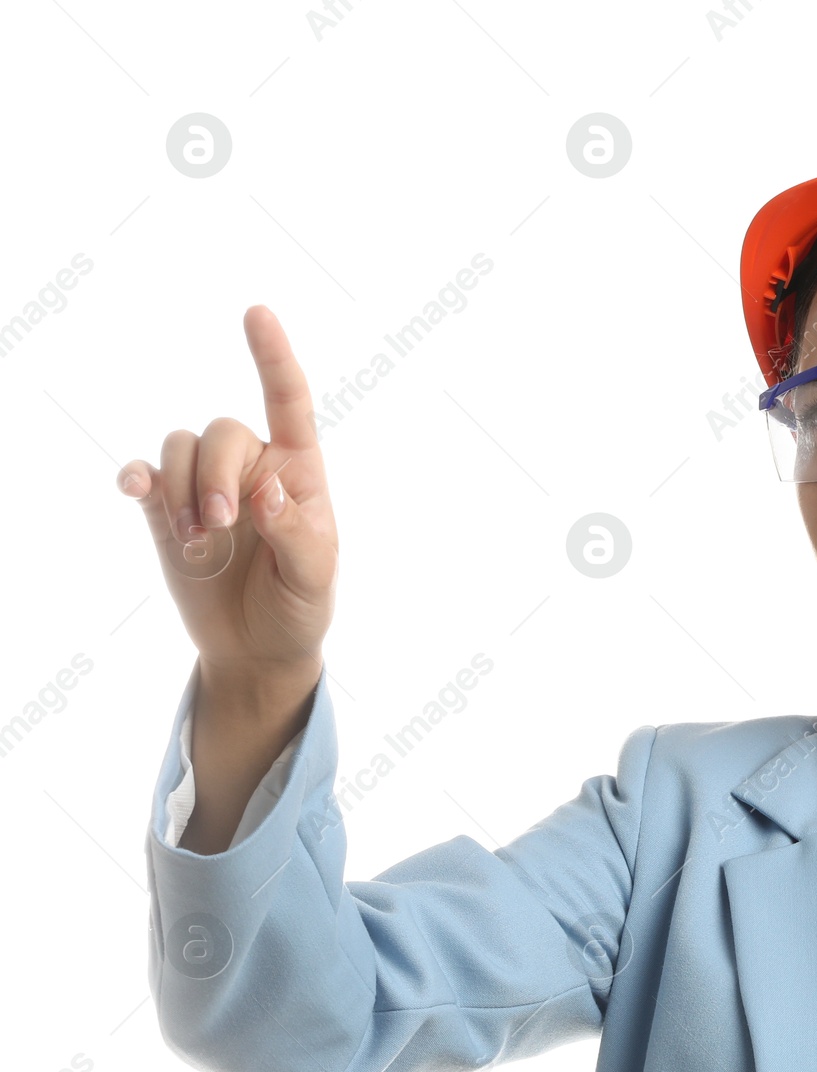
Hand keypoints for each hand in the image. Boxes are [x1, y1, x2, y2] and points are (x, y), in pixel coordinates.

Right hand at [120, 305, 336, 687]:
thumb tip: (265, 489)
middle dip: (216, 474)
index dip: (274, 357)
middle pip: (223, 431)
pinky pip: (145, 474)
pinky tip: (136, 491)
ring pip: (181, 448)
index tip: (256, 313)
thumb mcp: (314, 577)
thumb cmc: (299, 606)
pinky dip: (138, 477)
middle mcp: (251, 467)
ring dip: (182, 487)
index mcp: (298, 471)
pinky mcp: (167, 511)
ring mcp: (206, 486)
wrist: (258, 647)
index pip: (289, 403)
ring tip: (195, 539)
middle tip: (221, 525)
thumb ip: (295, 532)